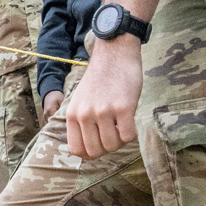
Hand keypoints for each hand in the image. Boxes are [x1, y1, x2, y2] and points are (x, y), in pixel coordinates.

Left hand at [63, 37, 143, 159]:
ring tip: (122, 125)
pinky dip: (132, 134)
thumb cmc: (100, 80)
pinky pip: (128, 136)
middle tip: (114, 133)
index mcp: (72, 114)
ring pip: (112, 146)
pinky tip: (131, 120)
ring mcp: (103, 111)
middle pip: (96, 151)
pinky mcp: (123, 107)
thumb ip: (82, 123)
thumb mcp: (81, 101)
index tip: (100, 143)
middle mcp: (85, 115)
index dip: (91, 152)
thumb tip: (88, 151)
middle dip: (108, 147)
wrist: (114, 53)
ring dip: (121, 140)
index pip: (76, 150)